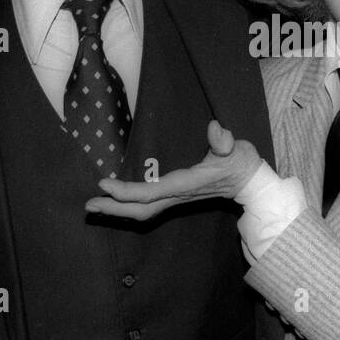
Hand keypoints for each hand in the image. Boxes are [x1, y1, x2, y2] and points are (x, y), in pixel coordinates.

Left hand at [84, 120, 262, 221]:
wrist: (250, 183)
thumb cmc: (241, 163)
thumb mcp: (236, 149)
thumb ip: (225, 141)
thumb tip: (215, 128)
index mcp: (187, 183)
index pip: (152, 193)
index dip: (127, 191)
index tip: (104, 184)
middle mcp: (178, 195)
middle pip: (141, 210)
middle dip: (114, 208)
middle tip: (88, 205)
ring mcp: (176, 198)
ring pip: (142, 211)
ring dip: (117, 210)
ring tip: (95, 206)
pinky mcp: (175, 197)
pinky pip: (147, 206)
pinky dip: (128, 205)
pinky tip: (115, 201)